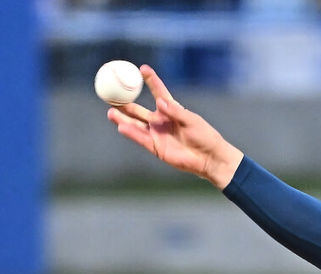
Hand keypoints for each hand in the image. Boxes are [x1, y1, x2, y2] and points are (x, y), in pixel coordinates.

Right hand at [106, 64, 243, 188]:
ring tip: (110, 111)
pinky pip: (141, 138)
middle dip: (124, 102)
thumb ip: (175, 111)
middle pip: (138, 109)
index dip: (150, 80)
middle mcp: (160, 121)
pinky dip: (131, 133)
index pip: (158, 91)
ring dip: (123, 118)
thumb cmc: (205, 136)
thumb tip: (160, 102)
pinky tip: (121, 126)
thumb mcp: (191, 120)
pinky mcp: (156, 148)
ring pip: (135, 124)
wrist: (209, 158)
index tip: (142, 68)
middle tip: (111, 93)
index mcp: (171, 110)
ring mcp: (157, 134)